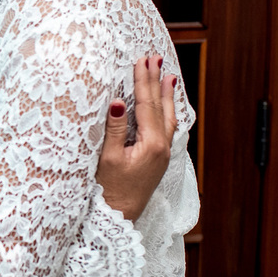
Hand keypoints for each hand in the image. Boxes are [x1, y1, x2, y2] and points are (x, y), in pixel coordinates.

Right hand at [96, 55, 177, 219]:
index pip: (147, 104)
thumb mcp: (108, 158)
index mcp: (152, 144)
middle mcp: (162, 147)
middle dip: (157, 81)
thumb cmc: (110, 190)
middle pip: (160, 107)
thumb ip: (114, 129)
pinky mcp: (159, 160)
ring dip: (166, 95)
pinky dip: (166, 111)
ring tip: (169, 77)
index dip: (144, 81)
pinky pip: (166, 128)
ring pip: (167, 117)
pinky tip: (166, 107)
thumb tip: (118, 102)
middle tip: (157, 59)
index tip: (143, 60)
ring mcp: (163, 154)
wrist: (119, 217)